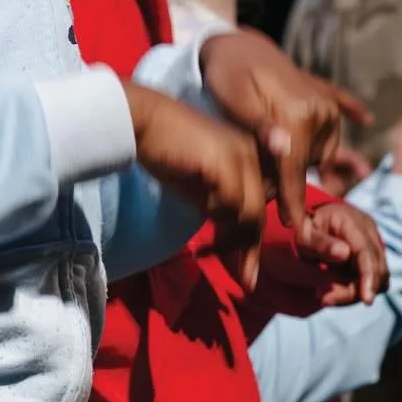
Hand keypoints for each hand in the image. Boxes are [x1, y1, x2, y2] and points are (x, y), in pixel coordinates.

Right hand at [126, 82, 266, 289]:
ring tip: (222, 262)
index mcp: (250, 153)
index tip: (249, 268)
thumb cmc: (166, 148)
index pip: (260, 201)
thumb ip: (219, 205)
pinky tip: (207, 241)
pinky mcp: (223, 162)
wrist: (142, 122)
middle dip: (252, 248)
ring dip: (235, 243)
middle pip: (259, 209)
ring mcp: (240, 155)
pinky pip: (231, 204)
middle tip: (247, 280)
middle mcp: (251, 151)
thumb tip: (232, 240)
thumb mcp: (199, 183)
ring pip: (249, 211)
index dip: (254, 237)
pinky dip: (220, 226)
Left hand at [198, 29, 368, 245]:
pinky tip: (365, 115)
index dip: (293, 202)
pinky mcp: (323, 93)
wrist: (232, 42)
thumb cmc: (225, 75)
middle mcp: (321, 110)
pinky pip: (343, 103)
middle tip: (265, 198)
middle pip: (308, 163)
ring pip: (320, 150)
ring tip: (275, 175)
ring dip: (303, 162)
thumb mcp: (232, 102)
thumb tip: (283, 150)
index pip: (296, 169)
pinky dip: (352, 109)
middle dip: (290, 185)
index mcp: (299, 114)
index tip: (294, 232)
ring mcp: (325, 102)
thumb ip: (259, 128)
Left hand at [301, 201, 390, 306]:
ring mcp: (374, 244)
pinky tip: (336, 290)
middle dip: (354, 291)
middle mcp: (369, 232)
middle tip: (323, 298)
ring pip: (378, 278)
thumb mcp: (305, 235)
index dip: (369, 276)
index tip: (367, 300)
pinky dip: (357, 290)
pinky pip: (374, 281)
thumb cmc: (306, 230)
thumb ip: (321, 244)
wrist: (311, 224)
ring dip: (354, 292)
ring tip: (325, 294)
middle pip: (375, 268)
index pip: (366, 251)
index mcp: (352, 222)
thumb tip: (344, 254)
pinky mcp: (375, 257)